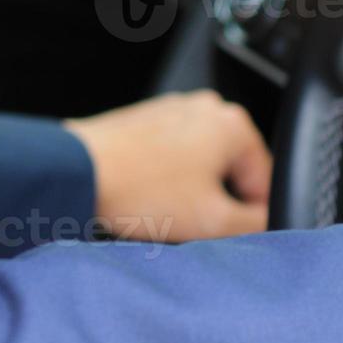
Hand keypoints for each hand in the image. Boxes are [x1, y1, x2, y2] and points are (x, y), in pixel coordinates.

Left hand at [64, 90, 272, 242]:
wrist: (75, 170)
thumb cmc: (137, 189)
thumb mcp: (212, 221)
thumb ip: (255, 224)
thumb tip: (267, 222)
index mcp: (233, 124)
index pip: (264, 180)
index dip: (254, 216)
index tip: (235, 234)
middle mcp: (206, 108)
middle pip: (231, 170)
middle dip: (217, 200)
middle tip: (192, 225)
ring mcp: (173, 110)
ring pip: (200, 163)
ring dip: (190, 190)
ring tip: (163, 211)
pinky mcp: (145, 120)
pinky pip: (171, 156)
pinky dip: (165, 179)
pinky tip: (145, 198)